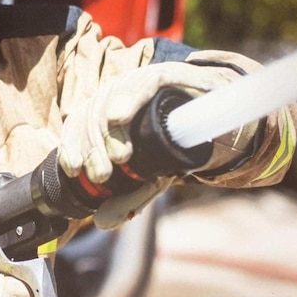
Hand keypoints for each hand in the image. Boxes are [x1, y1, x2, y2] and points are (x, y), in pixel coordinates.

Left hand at [58, 61, 235, 184]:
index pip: (80, 122)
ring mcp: (142, 81)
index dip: (72, 143)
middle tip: (101, 173)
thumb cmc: (178, 146)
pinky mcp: (168, 74)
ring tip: (118, 156)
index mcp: (108, 113)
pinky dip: (131, 97)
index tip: (73, 168)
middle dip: (92, 146)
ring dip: (109, 129)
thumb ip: (129, 197)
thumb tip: (102, 223)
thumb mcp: (153, 175)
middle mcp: (120, 93)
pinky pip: (145, 81)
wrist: (224, 122)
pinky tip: (119, 115)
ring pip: (113, 96)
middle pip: (93, 111)